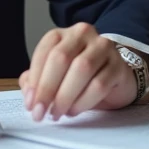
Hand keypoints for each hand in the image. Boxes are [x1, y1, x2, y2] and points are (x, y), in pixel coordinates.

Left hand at [18, 22, 135, 121]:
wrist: (115, 79)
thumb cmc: (80, 77)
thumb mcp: (55, 76)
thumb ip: (37, 81)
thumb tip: (29, 96)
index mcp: (62, 34)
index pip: (44, 51)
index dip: (35, 79)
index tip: (30, 103)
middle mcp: (82, 34)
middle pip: (61, 58)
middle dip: (47, 89)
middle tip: (40, 112)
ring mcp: (103, 47)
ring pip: (81, 69)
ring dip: (65, 96)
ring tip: (57, 113)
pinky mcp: (118, 66)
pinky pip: (99, 84)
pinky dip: (83, 101)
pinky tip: (74, 111)